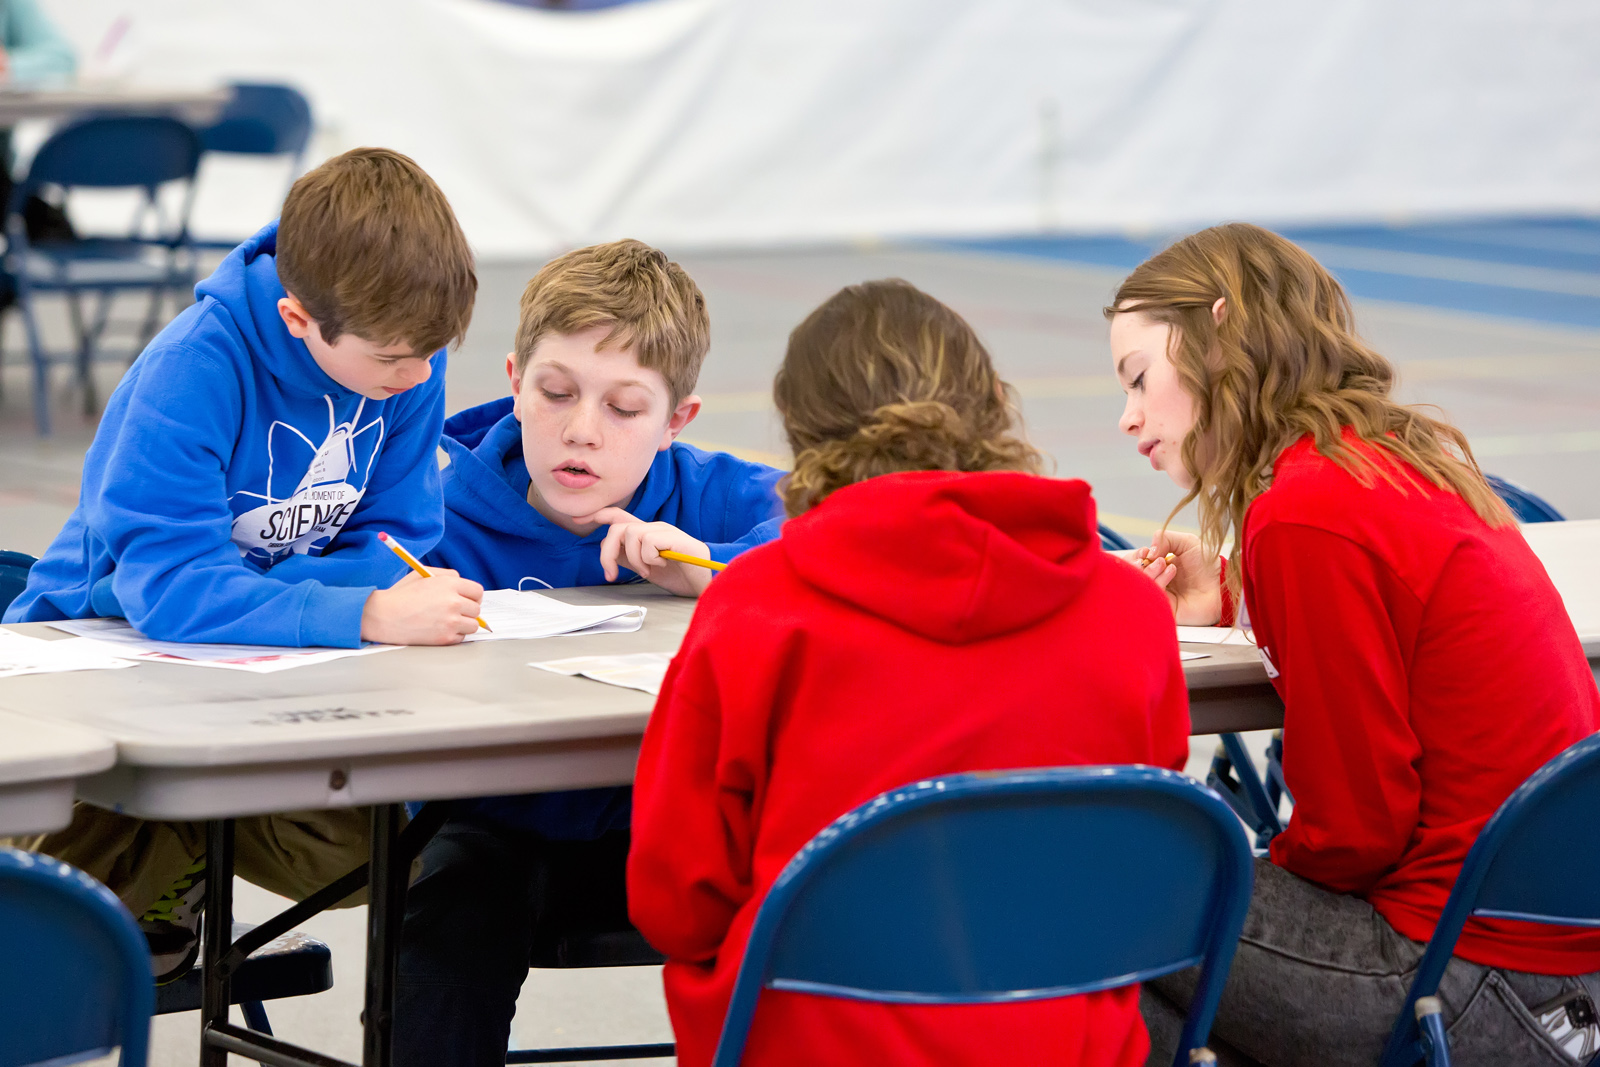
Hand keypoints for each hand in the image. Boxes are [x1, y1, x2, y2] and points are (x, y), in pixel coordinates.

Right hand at [360, 568, 483, 644]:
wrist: (383, 616)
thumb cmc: (401, 595)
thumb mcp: (423, 575)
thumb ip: (446, 575)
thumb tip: (462, 582)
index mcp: (449, 584)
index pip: (477, 591)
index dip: (473, 596)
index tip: (468, 600)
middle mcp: (453, 602)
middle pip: (476, 609)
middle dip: (467, 611)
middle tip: (454, 612)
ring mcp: (451, 621)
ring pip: (473, 625)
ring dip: (463, 624)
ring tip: (447, 621)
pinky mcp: (446, 638)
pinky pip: (461, 637)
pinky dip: (454, 635)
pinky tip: (439, 630)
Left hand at [585, 507, 714, 596]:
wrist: (708, 581)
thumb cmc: (681, 575)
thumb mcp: (648, 568)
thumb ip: (629, 558)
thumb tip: (610, 554)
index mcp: (646, 534)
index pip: (617, 516)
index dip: (596, 514)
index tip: (577, 518)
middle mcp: (653, 528)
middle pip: (618, 528)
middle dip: (607, 552)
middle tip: (612, 574)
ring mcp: (664, 531)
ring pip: (631, 535)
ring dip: (634, 559)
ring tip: (648, 571)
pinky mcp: (674, 538)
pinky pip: (648, 542)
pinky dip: (649, 558)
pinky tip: (663, 564)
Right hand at [1134, 530, 1222, 624]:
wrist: (1221, 584)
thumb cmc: (1207, 565)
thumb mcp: (1186, 542)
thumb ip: (1164, 538)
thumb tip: (1148, 552)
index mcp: (1155, 568)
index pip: (1132, 564)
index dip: (1135, 557)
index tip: (1145, 552)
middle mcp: (1153, 582)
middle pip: (1128, 576)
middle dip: (1136, 564)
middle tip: (1150, 558)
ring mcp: (1156, 596)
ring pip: (1136, 587)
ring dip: (1148, 571)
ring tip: (1164, 563)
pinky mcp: (1162, 609)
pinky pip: (1149, 597)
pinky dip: (1157, 581)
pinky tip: (1170, 572)